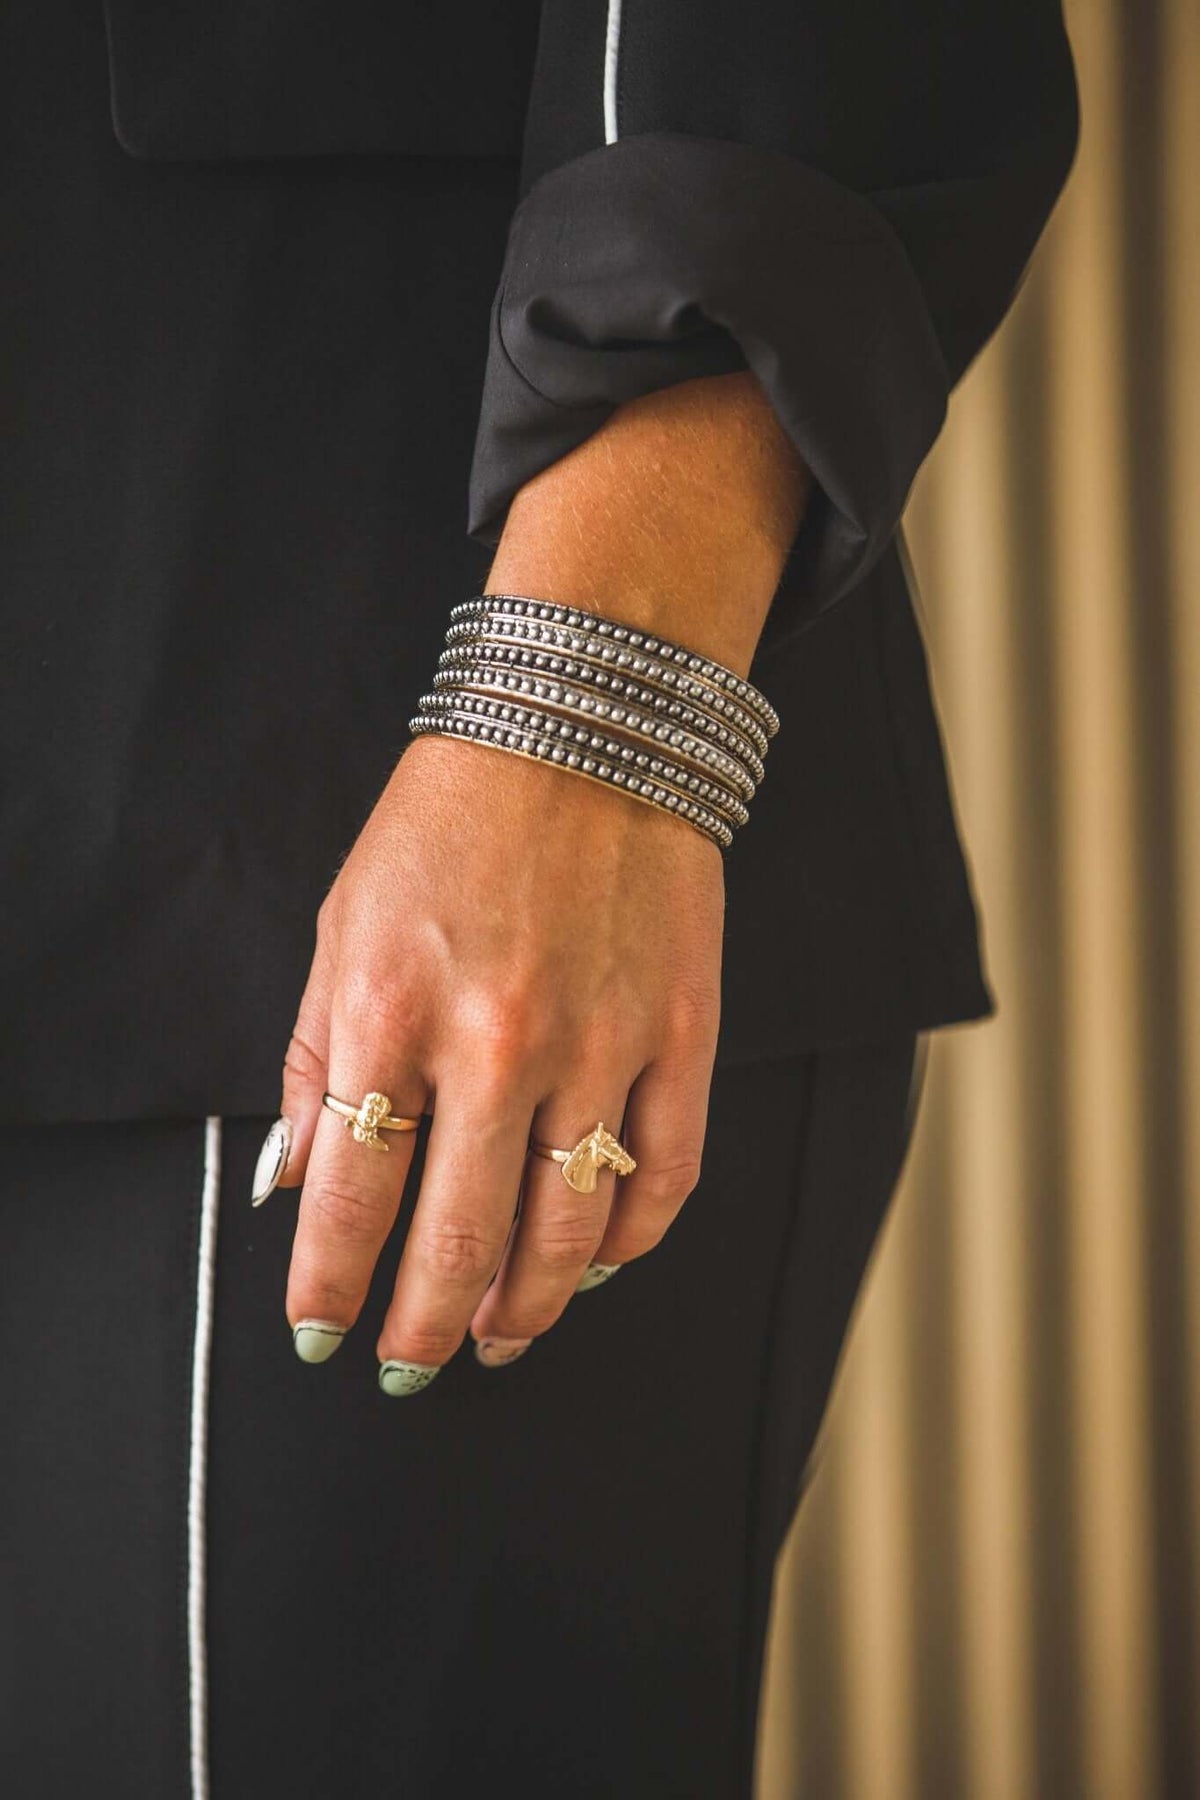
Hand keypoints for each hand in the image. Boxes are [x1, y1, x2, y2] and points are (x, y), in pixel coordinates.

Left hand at [274, 728, 723, 1387]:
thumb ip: (313, 1062)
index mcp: (391, 1012)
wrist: (582, 730)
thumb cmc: (446, 826)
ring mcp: (601, 1044)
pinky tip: (597, 1265)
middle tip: (409, 1363)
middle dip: (425, 1330)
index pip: (350, 1199)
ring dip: (526, 1309)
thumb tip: (297, 1185)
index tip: (320, 1333)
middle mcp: (495, 1044)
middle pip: (458, 1244)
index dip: (327, 1287)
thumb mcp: (341, 929)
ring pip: (567, 1235)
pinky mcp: (682, 1035)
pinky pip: (664, 1178)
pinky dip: (629, 1244)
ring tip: (500, 1337)